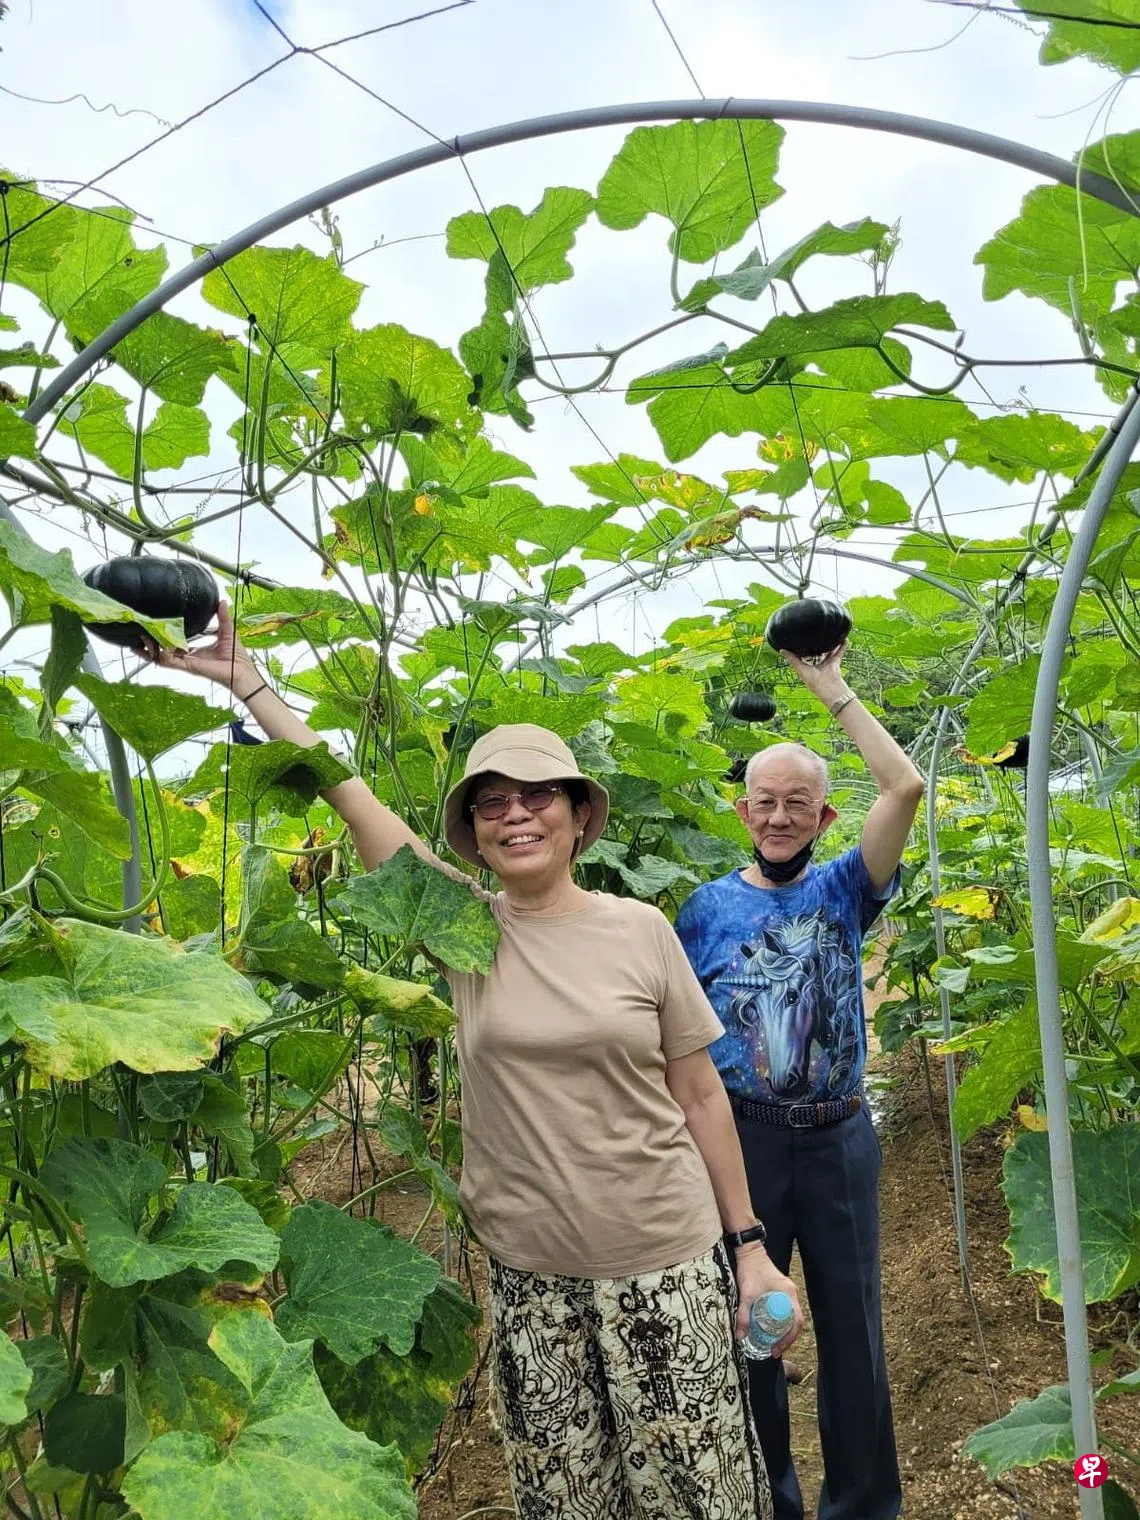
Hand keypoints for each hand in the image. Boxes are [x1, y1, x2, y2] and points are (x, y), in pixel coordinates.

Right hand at [143, 602, 258, 695]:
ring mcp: (187, 663)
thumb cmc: (237, 657)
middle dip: (151, 644)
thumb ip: (222, 617)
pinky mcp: (189, 666)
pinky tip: (155, 647)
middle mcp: (189, 658)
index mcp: (196, 651)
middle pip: (165, 651)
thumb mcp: (228, 632)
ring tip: (140, 641)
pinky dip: (161, 655)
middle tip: (141, 634)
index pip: (176, 645)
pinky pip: (170, 662)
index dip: (165, 638)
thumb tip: (222, 602)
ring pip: (163, 657)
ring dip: (151, 649)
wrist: (242, 671)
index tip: (155, 628)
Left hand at [733, 1246, 802, 1355]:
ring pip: (789, 1315)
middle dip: (786, 1338)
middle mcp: (790, 1292)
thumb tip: (740, 1336)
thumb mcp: (746, 1294)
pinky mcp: (779, 1289)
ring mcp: (785, 1291)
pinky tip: (769, 1327)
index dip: (789, 1338)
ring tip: (772, 1342)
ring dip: (783, 1330)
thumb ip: (743, 1315)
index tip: (778, 1349)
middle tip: (775, 1350)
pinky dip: (779, 1320)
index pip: (796, 1321)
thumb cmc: (750, 1270)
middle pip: (794, 1320)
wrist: (748, 1251)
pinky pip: (783, 1309)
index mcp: (788, 1293)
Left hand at [781, 639, 847, 703]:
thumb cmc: (813, 682)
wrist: (829, 688)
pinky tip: (844, 639)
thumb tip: (781, 650)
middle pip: (817, 653)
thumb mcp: (800, 668)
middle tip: (815, 634)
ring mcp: (827, 664)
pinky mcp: (835, 663)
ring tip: (831, 634)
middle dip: (816, 645)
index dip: (801, 649)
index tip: (799, 639)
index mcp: (808, 668)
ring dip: (831, 644)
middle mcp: (817, 665)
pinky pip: (839, 653)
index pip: (803, 656)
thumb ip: (792, 659)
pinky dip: (843, 646)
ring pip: (829, 651)